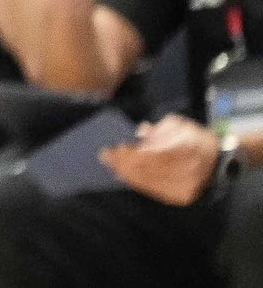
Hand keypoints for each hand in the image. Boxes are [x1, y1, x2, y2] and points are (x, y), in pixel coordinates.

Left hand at [101, 115, 218, 205]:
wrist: (218, 162)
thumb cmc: (194, 139)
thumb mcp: (178, 125)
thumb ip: (159, 129)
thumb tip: (140, 133)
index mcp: (184, 149)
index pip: (148, 154)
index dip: (128, 154)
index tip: (111, 149)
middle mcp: (184, 170)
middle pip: (145, 169)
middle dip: (122, 164)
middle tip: (105, 158)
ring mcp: (183, 186)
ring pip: (148, 182)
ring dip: (127, 175)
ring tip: (112, 167)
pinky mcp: (182, 197)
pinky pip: (154, 191)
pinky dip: (138, 184)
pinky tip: (126, 177)